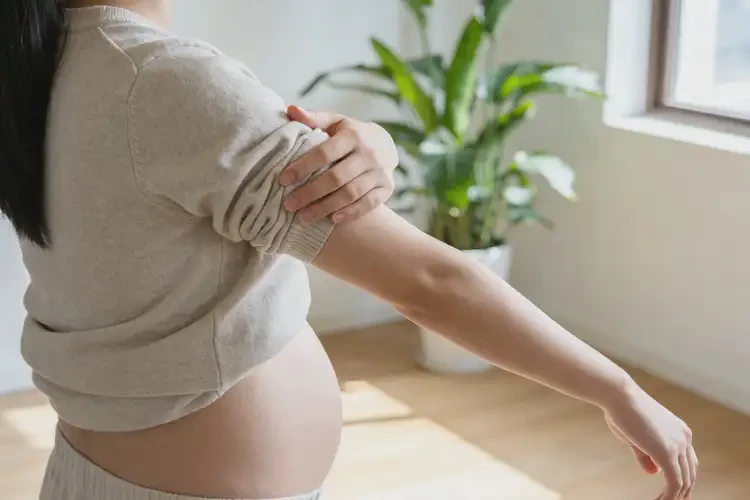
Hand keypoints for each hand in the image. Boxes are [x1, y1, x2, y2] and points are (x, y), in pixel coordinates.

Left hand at [280, 105, 397, 224]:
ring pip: (350, 193)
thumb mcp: (335, 122)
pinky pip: (369, 204)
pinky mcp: (387, 188)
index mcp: (353, 135)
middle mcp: (369, 154)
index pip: (324, 153)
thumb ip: (313, 118)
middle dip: (310, 193)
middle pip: (336, 177)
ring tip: (303, 218)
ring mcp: (380, 172)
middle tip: (288, 204)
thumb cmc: (351, 134)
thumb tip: (289, 110)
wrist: (387, 144)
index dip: (303, 167)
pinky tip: (332, 220)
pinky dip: (351, 213)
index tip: (283, 180)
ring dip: (325, 207)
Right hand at [604, 383, 697, 498]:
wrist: (618, 395)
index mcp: (679, 431)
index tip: (672, 491)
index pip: (688, 461)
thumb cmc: (622, 410)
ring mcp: (678, 445)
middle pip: (690, 473)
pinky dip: (668, 496)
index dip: (682, 478)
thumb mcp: (635, 437)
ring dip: (674, 497)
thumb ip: (646, 455)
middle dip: (681, 491)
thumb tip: (653, 473)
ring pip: (684, 481)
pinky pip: (674, 483)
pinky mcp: (667, 453)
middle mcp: (684, 437)